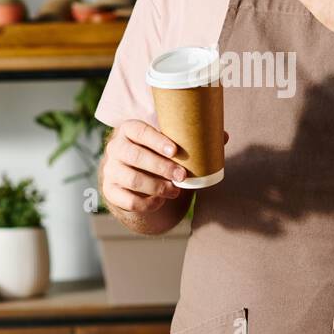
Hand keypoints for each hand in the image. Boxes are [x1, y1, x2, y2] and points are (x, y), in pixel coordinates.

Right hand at [100, 120, 228, 213]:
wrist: (133, 176)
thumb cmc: (156, 154)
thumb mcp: (168, 145)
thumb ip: (191, 139)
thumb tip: (223, 136)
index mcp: (129, 130)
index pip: (139, 130)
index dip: (156, 140)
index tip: (174, 150)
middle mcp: (116, 148)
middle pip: (135, 156)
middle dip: (161, 167)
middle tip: (182, 176)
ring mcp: (110, 170)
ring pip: (132, 179)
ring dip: (157, 187)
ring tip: (175, 191)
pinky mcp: (110, 190)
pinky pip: (128, 200)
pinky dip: (147, 203)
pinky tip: (160, 201)